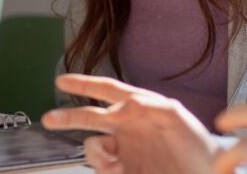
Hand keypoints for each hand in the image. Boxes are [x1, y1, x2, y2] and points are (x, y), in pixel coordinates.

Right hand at [42, 74, 218, 173]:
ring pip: (94, 148)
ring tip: (114, 164)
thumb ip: (145, 105)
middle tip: (49, 119)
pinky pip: (103, 168)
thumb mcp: (173, 115)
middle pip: (90, 118)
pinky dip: (105, 168)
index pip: (105, 90)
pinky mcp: (126, 171)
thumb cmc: (197, 143)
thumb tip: (120, 106)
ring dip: (97, 155)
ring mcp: (125, 151)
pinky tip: (119, 170)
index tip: (62, 81)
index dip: (83, 84)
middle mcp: (127, 128)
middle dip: (68, 117)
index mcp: (137, 108)